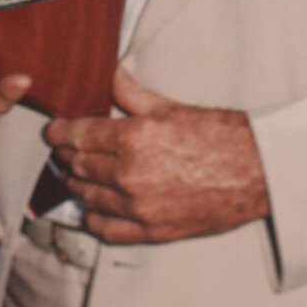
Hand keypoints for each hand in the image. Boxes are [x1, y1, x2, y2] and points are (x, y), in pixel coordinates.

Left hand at [45, 66, 268, 243]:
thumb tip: (111, 75)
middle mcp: (130, 175)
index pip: (80, 136)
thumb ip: (132, 94)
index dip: (60, 133)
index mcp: (134, 139)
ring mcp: (139, 207)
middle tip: (63, 150)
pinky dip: (94, 219)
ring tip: (74, 175)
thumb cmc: (218, 135)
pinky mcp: (151, 231)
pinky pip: (108, 229)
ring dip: (77, 185)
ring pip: (89, 197)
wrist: (254, 171)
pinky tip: (90, 210)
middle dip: (67, 156)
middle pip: (81, 166)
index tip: (53, 131)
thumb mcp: (171, 107)